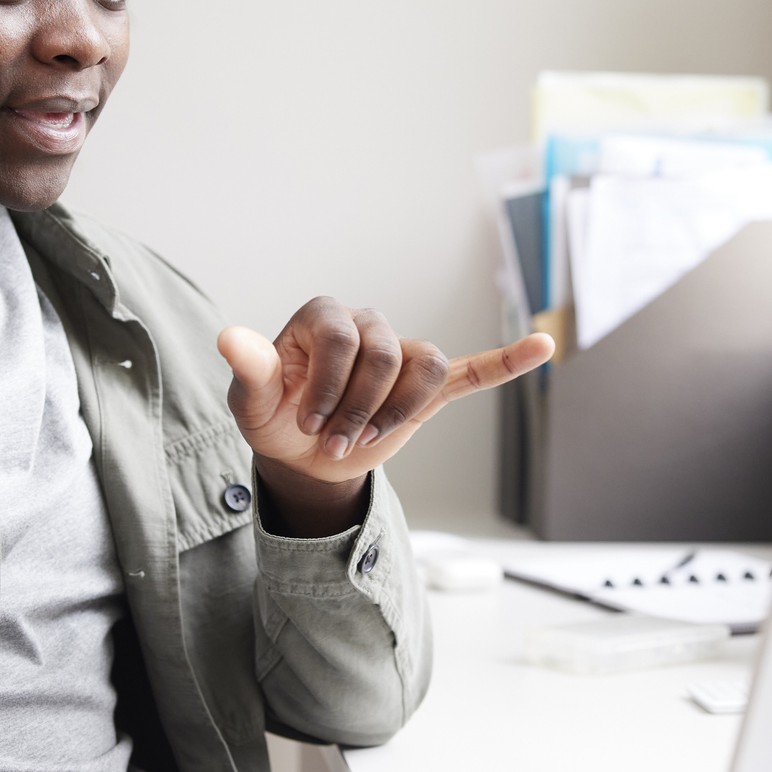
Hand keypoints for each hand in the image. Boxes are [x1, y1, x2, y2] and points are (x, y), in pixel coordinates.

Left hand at [219, 298, 553, 487]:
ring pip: (425, 365)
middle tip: (333, 444)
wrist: (302, 455)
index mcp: (324, 317)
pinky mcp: (427, 387)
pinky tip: (542, 346)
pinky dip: (507, 360)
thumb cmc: (275, 418)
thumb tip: (229, 337)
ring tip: (368, 439)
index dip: (327, 386)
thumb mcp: (251, 401)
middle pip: (385, 354)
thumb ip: (249, 369)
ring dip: (397, 410)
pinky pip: (472, 369)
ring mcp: (400, 355)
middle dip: (359, 408)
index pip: (342, 336)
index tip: (308, 426)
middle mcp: (367, 324)